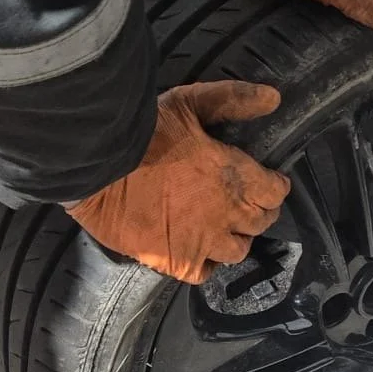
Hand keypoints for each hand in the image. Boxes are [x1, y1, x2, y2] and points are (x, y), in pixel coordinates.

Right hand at [67, 81, 290, 285]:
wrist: (97, 169)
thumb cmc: (142, 133)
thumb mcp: (188, 104)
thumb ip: (233, 100)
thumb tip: (273, 98)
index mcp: (235, 176)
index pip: (275, 191)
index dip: (273, 185)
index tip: (266, 180)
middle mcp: (227, 214)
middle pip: (261, 222)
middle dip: (258, 211)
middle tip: (244, 202)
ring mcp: (204, 243)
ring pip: (238, 250)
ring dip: (234, 238)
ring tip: (221, 227)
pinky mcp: (178, 263)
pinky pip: (205, 272)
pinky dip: (205, 263)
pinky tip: (196, 249)